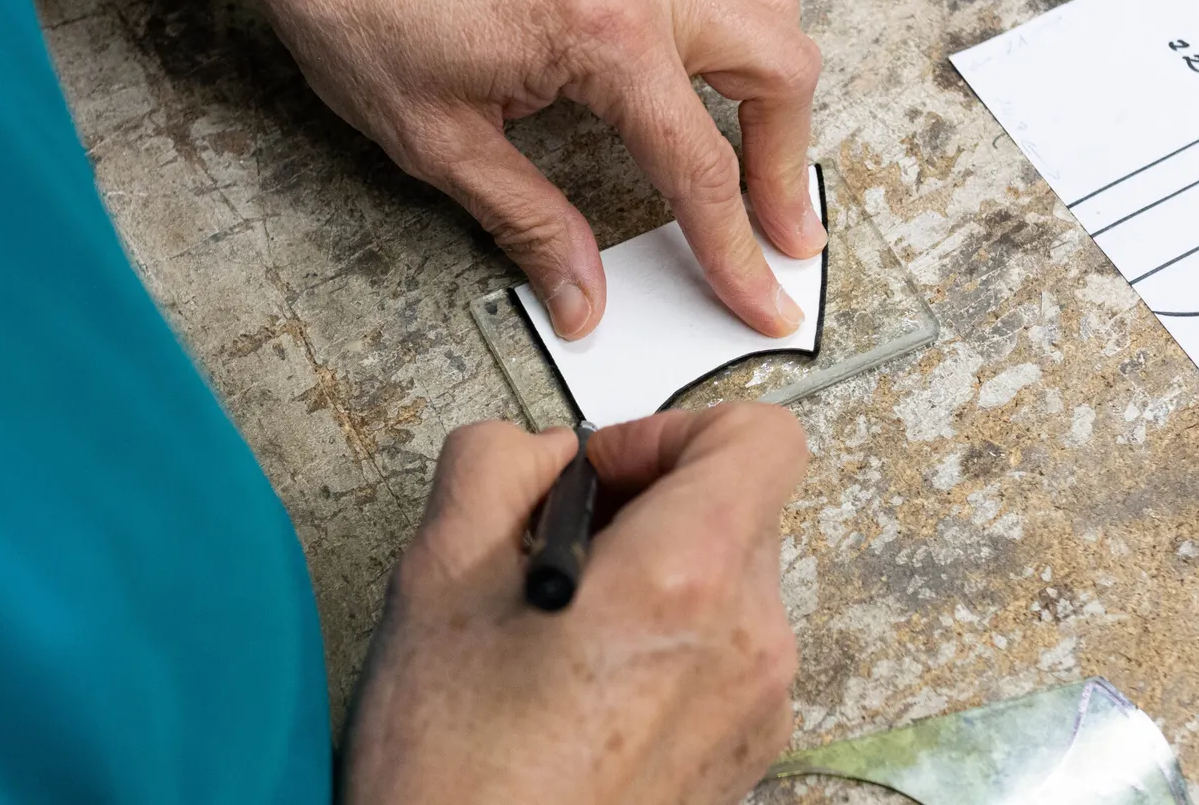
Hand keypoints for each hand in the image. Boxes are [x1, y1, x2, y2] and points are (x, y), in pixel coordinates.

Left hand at [213, 0, 824, 339]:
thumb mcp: (438, 142)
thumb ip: (529, 223)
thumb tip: (580, 296)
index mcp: (605, 35)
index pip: (700, 169)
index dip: (737, 251)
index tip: (763, 297)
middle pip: (780, 71)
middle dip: (789, 167)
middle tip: (778, 232)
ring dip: (774, 72)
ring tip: (754, 137)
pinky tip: (698, 2)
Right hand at [343, 405, 807, 803]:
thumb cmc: (457, 775)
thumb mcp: (437, 576)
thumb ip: (497, 464)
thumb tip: (541, 452)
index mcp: (686, 579)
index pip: (761, 437)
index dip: (674, 429)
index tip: (606, 471)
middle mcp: (747, 642)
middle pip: (740, 508)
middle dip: (652, 504)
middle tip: (564, 548)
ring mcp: (756, 708)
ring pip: (731, 583)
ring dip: (656, 575)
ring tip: (563, 629)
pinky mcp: (744, 756)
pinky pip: (726, 655)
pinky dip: (669, 642)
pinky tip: (584, 686)